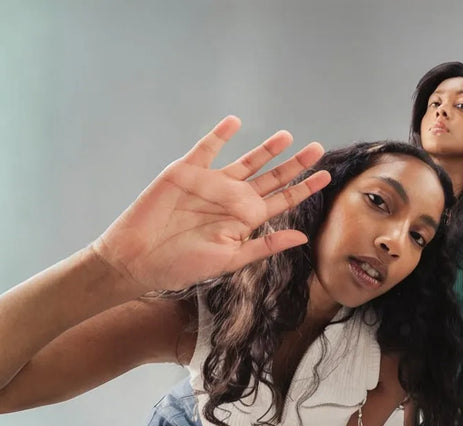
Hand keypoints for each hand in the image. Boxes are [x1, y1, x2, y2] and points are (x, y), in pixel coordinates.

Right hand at [91, 116, 329, 293]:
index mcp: (244, 220)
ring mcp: (210, 183)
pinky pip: (207, 148)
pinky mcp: (186, 171)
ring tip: (287, 136)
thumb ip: (265, 245)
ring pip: (246, 161)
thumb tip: (303, 236)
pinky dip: (220, 135)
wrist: (137, 258)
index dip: (303, 188)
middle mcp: (232, 198)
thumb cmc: (181, 266)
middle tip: (316, 149)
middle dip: (294, 164)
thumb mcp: (229, 259)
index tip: (326, 177)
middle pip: (270, 177)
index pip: (281, 200)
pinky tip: (234, 123)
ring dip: (266, 149)